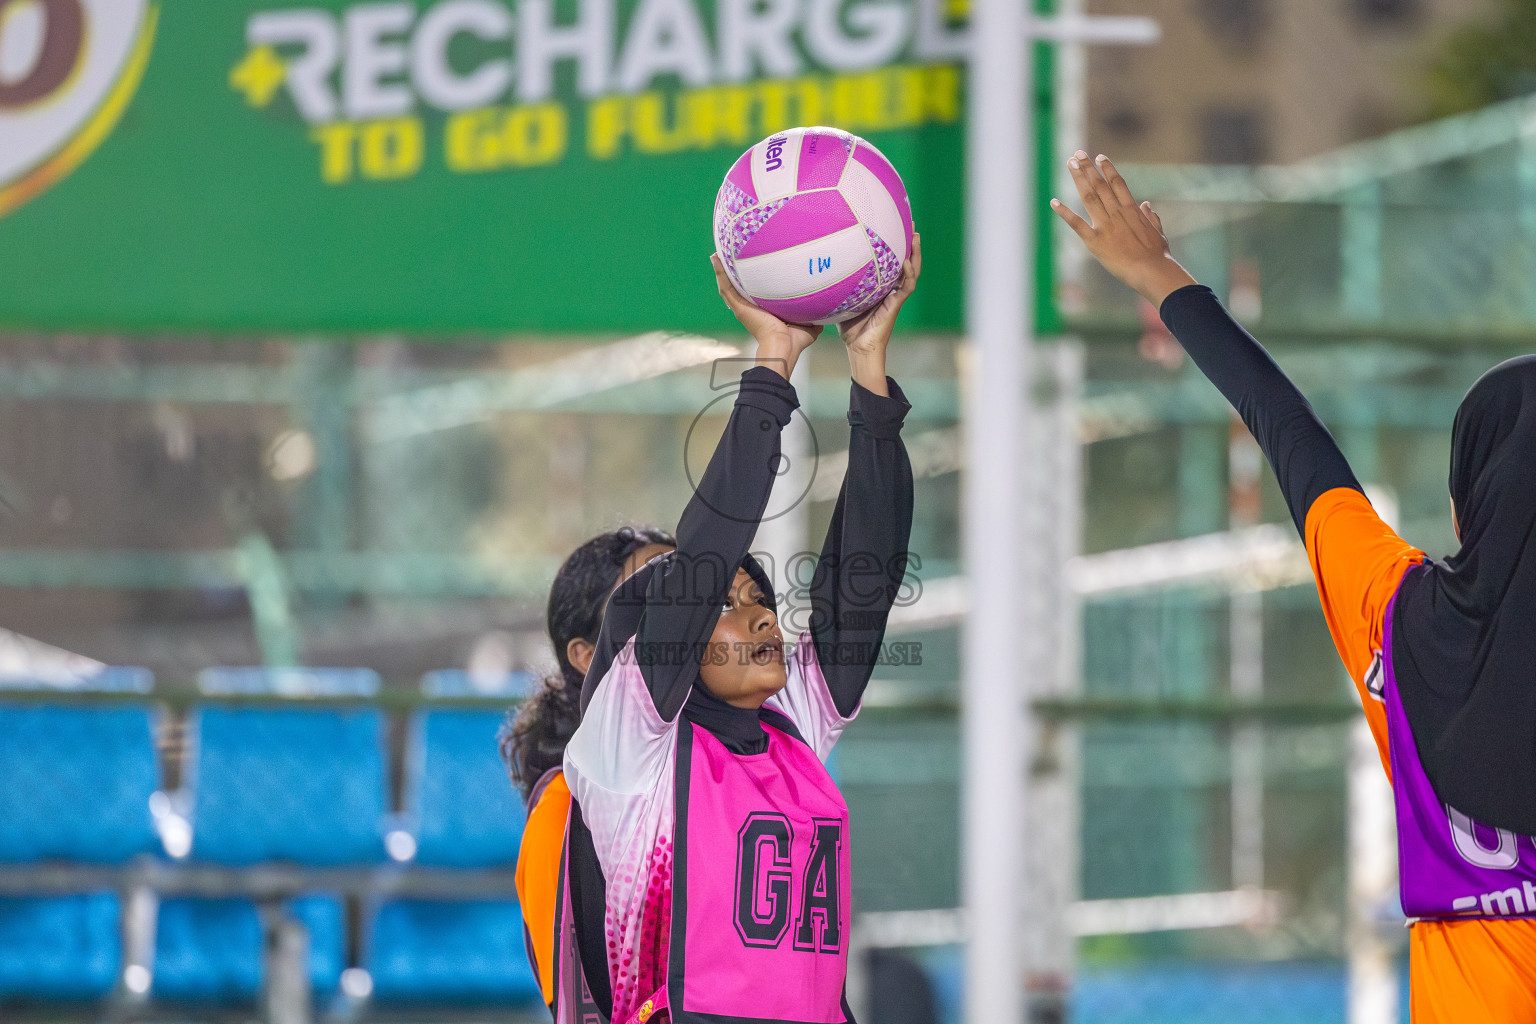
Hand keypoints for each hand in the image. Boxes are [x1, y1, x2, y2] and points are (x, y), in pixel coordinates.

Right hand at [712, 253, 821, 380]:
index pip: (757, 291)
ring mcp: (742, 306)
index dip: (754, 279)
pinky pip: (726, 286)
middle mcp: (750, 307)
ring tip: (719, 252)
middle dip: (735, 271)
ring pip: (729, 283)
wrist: (783, 346)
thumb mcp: (808, 323)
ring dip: (723, 268)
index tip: (754, 265)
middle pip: (739, 285)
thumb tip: (827, 306)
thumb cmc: (795, 341)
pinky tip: (715, 257)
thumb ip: (814, 313)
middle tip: (730, 253)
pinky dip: (719, 272)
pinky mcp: (738, 305)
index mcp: (764, 310)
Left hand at [837, 232, 921, 396]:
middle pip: (905, 260)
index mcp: (881, 285)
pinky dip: (908, 273)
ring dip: (915, 253)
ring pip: (911, 270)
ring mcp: (895, 296)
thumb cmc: (847, 326)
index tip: (892, 224)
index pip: (890, 260)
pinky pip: (906, 286)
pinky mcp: (896, 304)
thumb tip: (816, 267)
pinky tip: (906, 261)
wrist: (858, 347)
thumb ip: (836, 284)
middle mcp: (891, 287)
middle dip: (909, 242)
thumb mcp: (841, 299)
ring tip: (915, 236)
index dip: (894, 244)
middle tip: (909, 222)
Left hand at [1051, 152, 1196, 308]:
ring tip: (1070, 164)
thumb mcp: (1157, 231)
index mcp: (1132, 210)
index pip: (1117, 183)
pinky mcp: (1094, 241)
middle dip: (1088, 168)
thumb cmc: (1157, 254)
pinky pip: (1076, 224)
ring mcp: (1105, 225)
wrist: (1151, 270)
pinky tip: (1054, 202)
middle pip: (1100, 185)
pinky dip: (1064, 213)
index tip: (1099, 157)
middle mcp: (1117, 213)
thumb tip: (1147, 205)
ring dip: (1079, 179)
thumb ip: (1151, 217)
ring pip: (1089, 197)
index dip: (1108, 169)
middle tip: (1078, 153)